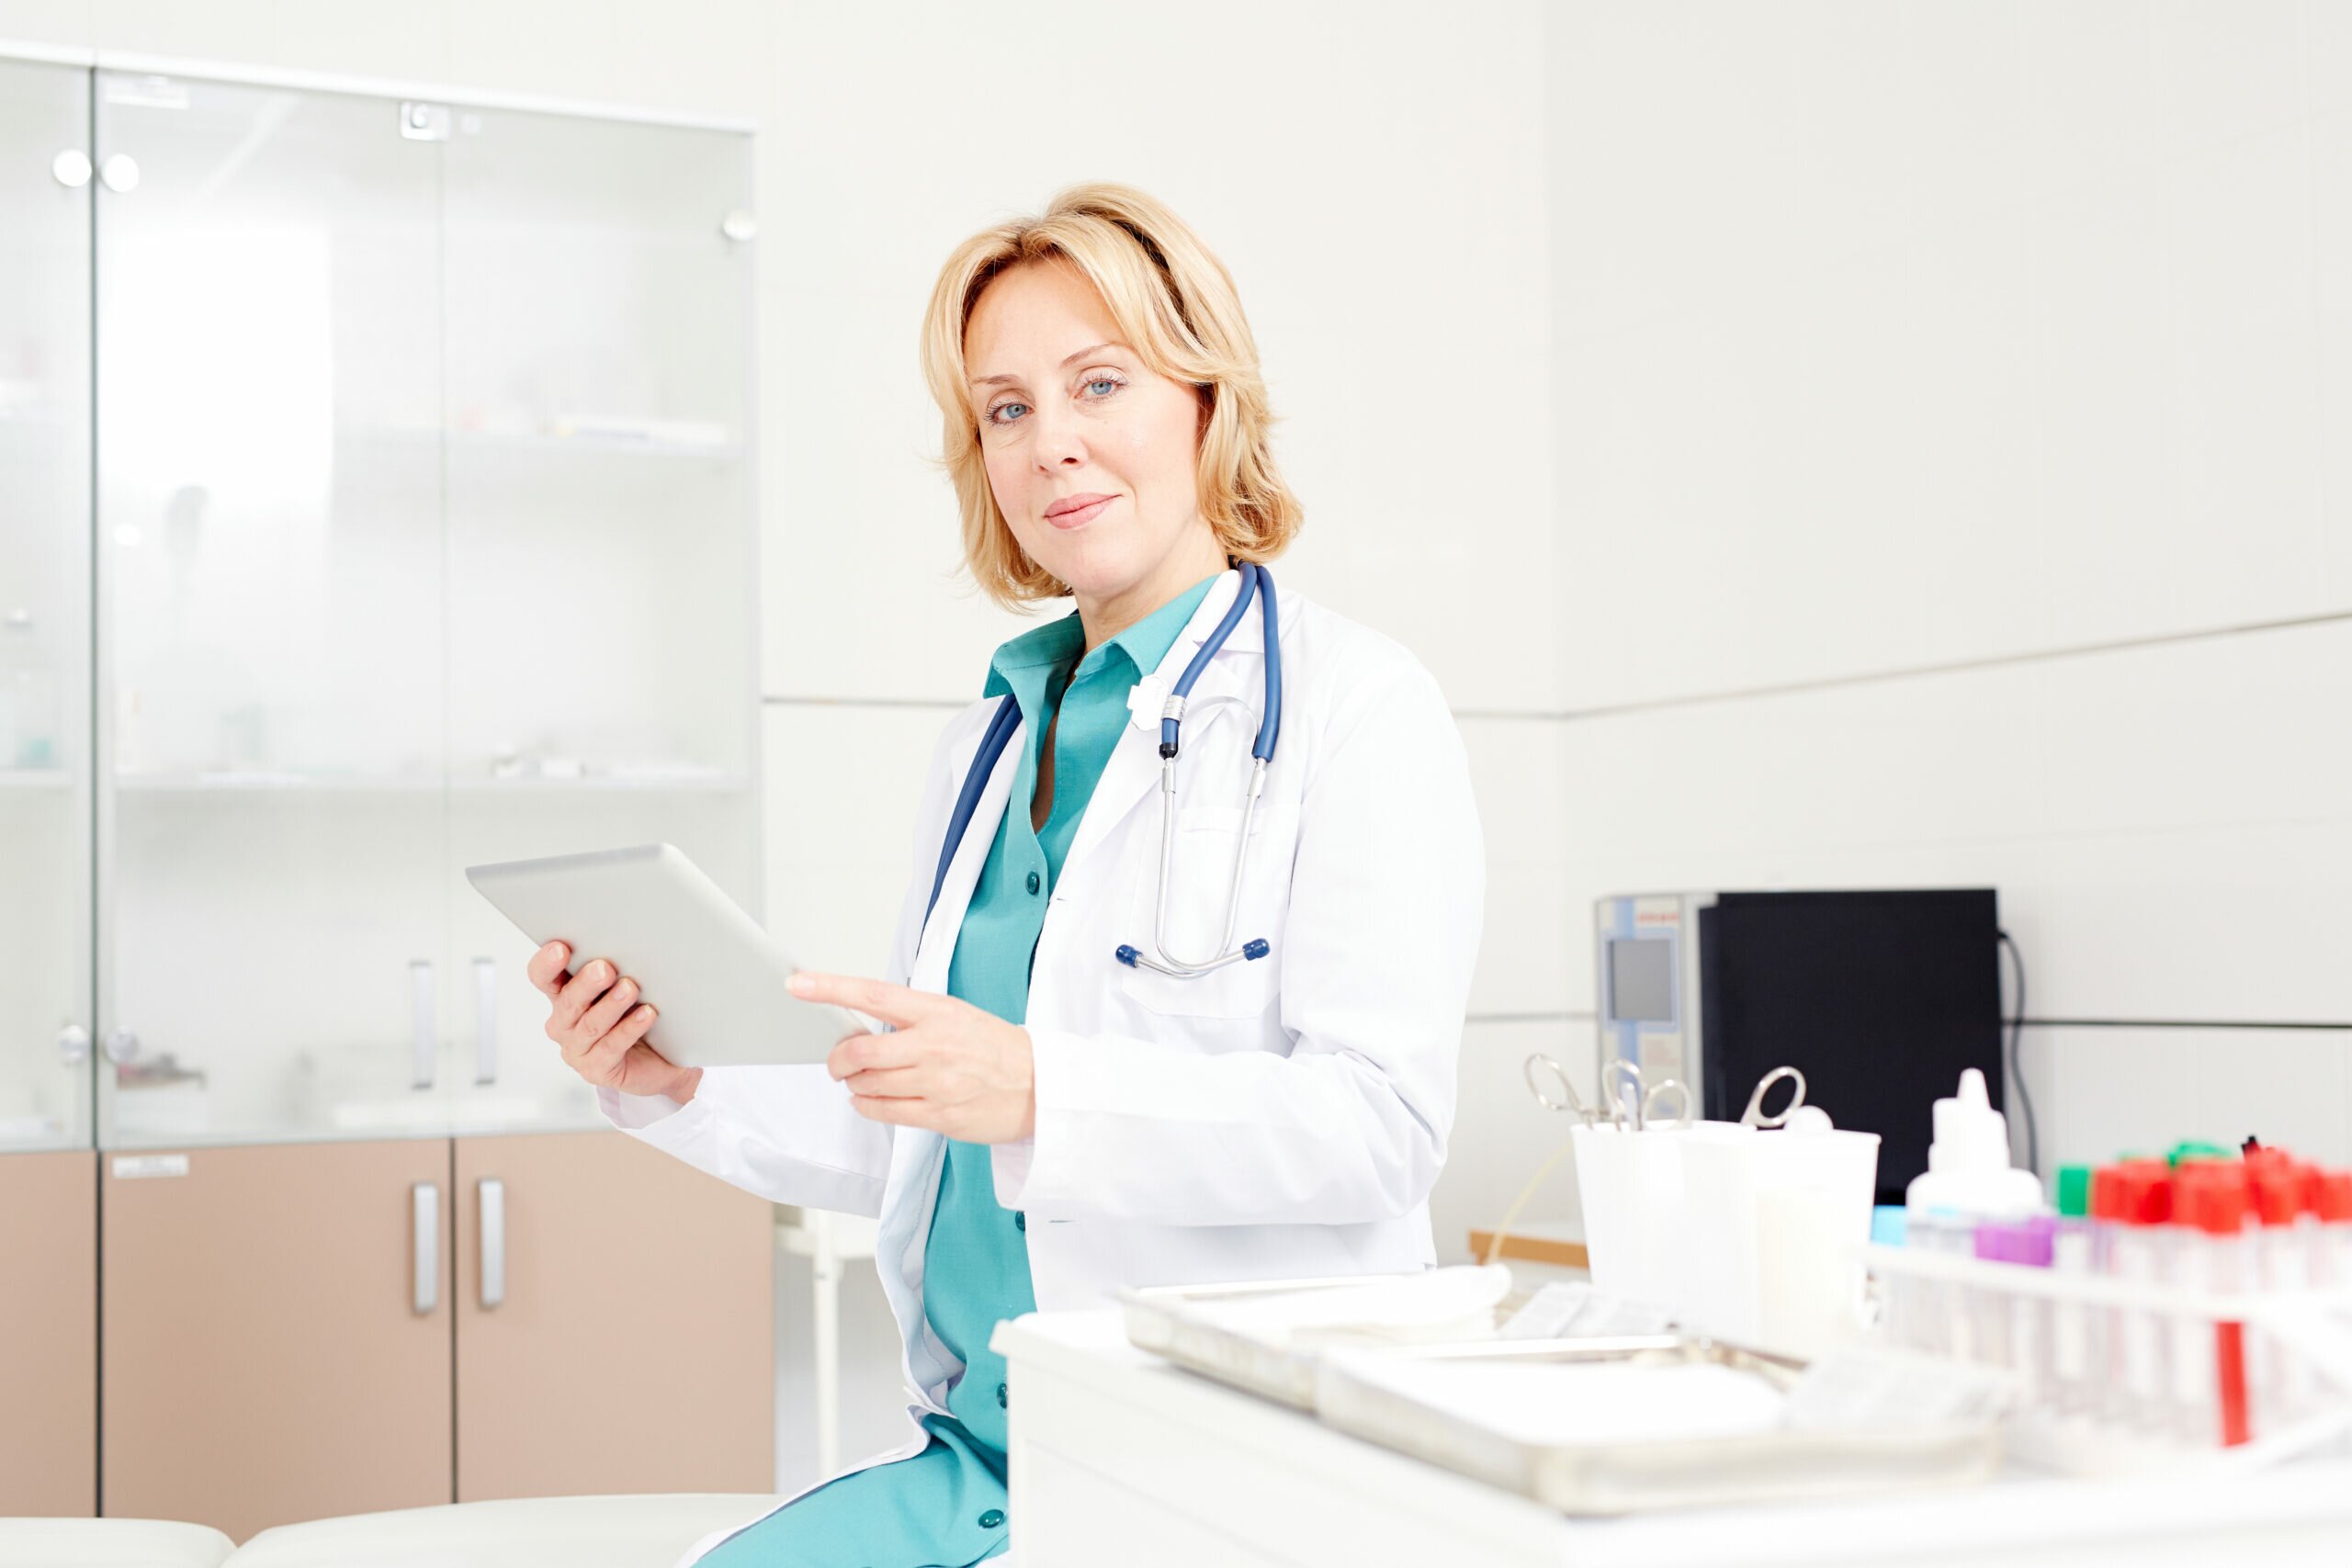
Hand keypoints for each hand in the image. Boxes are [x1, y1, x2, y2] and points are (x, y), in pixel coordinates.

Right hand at [528, 940, 700, 1103]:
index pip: (543, 977)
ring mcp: (578, 1049)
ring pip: (590, 1025)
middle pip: (568, 1001)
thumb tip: (625, 944)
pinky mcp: (597, 1069)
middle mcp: (564, 1023)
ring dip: (610, 1005)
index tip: (560, 948)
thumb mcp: (623, 986)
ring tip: (629, 989)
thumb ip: (615, 968)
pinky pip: (611, 1047)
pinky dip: (629, 1029)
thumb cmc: (637, 1013)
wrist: (663, 1057)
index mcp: (563, 995)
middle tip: (604, 968)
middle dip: (586, 983)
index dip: (547, 964)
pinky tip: (647, 1014)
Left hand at [789, 970, 1035, 1142]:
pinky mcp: (939, 1115)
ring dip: (854, 1084)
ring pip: (867, 1085)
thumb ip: (913, 1019)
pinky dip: (866, 1106)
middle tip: (838, 1061)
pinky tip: (870, 1100)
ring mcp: (936, 1083)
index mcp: (938, 1011)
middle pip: (860, 1052)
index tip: (798, 983)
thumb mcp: (958, 1015)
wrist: (1042, 1087)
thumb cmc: (997, 1049)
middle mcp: (934, 1045)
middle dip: (838, 1059)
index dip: (831, 988)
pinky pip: (883, 1112)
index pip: (874, 994)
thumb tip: (863, 1027)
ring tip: (864, 1080)